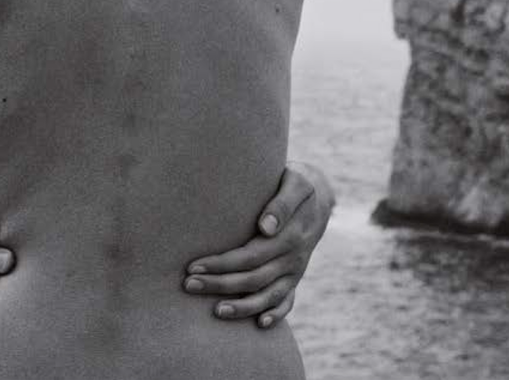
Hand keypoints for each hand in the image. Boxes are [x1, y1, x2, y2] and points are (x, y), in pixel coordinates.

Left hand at [182, 162, 334, 326]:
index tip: (194, 266)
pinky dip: (276, 315)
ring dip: (242, 307)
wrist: (320, 193)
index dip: (221, 265)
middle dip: (219, 285)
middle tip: (188, 285)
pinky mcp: (296, 276)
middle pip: (253, 279)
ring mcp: (296, 270)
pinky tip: (260, 325)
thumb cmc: (298, 181)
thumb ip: (281, 203)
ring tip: (215, 311)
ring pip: (268, 296)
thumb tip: (265, 227)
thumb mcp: (296, 182)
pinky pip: (288, 301)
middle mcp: (294, 257)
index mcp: (290, 236)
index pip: (250, 257)